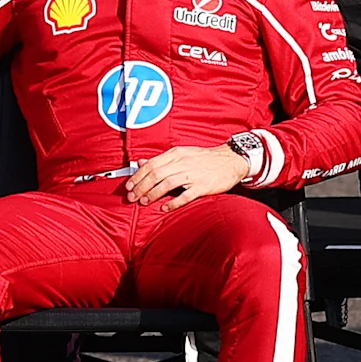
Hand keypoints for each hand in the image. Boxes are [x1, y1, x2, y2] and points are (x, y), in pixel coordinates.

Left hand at [125, 143, 253, 209]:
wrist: (231, 160)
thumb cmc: (205, 158)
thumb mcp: (182, 153)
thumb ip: (161, 160)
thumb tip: (141, 163)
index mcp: (176, 153)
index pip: (151, 164)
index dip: (137, 176)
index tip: (129, 185)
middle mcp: (183, 162)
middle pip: (156, 174)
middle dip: (140, 187)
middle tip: (132, 197)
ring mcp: (193, 175)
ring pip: (166, 184)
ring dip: (152, 194)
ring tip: (144, 202)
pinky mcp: (202, 186)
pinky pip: (185, 195)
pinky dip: (173, 202)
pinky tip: (164, 208)